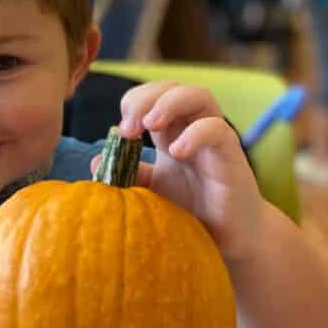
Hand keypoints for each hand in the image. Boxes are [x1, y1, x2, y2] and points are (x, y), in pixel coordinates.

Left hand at [114, 81, 265, 261]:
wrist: (229, 239)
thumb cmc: (191, 211)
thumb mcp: (152, 190)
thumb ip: (128, 173)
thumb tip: (96, 161)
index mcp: (172, 132)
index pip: (153, 95)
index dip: (134, 102)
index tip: (121, 131)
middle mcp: (193, 128)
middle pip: (173, 87)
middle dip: (145, 98)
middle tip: (129, 128)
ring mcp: (214, 139)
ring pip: (199, 95)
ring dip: (169, 103)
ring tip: (150, 126)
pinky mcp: (232, 157)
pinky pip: (218, 129)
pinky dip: (195, 134)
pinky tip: (176, 152)